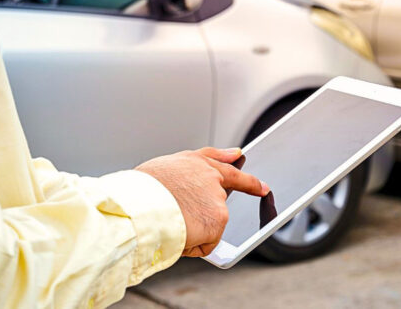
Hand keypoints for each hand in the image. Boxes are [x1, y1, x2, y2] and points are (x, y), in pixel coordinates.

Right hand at [136, 147, 268, 256]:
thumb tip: (235, 155)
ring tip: (168, 221)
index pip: (225, 167)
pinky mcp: (219, 220)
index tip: (262, 186)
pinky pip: (206, 242)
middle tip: (216, 208)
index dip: (245, 178)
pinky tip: (177, 233)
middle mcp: (212, 177)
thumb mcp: (166, 166)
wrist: (138, 206)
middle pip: (217, 201)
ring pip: (209, 225)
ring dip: (192, 229)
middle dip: (209, 211)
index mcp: (196, 162)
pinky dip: (192, 245)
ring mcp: (218, 199)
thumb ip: (198, 163)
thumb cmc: (141, 189)